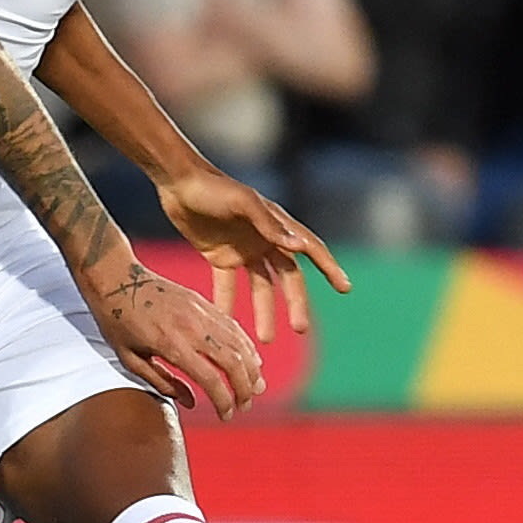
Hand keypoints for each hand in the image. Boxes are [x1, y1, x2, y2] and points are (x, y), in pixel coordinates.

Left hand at [78, 251, 265, 419]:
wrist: (116, 279)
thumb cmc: (116, 322)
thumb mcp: (130, 359)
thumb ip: (162, 382)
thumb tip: (190, 403)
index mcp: (171, 344)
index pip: (210, 379)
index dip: (223, 402)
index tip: (226, 416)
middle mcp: (191, 327)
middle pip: (232, 362)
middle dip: (244, 389)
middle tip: (244, 407)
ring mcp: (200, 312)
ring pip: (239, 343)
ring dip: (251, 369)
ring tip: (254, 388)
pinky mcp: (203, 302)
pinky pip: (233, 326)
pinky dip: (246, 346)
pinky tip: (251, 361)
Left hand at [157, 168, 351, 342]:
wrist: (178, 182)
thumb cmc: (213, 188)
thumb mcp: (243, 203)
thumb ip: (269, 225)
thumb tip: (299, 248)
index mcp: (277, 224)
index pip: (310, 248)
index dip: (329, 267)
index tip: (345, 288)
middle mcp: (265, 239)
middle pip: (287, 277)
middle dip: (295, 303)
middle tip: (301, 329)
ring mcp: (243, 249)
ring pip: (260, 287)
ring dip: (264, 312)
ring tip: (265, 340)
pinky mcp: (219, 256)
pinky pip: (227, 287)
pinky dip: (228, 305)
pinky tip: (228, 326)